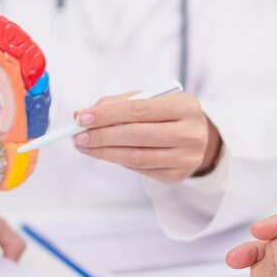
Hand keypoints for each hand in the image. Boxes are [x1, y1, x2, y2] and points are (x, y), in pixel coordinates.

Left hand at [72, 91, 221, 183]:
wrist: (199, 137)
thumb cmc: (168, 114)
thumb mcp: (150, 100)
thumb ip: (117, 104)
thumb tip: (81, 115)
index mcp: (186, 106)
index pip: (138, 109)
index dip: (107, 114)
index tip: (82, 118)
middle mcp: (191, 133)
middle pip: (135, 135)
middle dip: (101, 135)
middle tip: (77, 136)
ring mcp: (185, 158)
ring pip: (135, 156)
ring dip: (103, 152)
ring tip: (84, 146)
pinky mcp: (176, 176)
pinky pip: (139, 168)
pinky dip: (118, 160)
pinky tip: (105, 153)